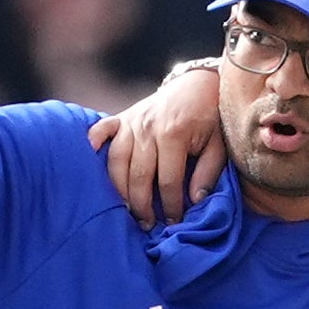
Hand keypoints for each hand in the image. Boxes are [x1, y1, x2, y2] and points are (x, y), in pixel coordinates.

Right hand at [86, 58, 225, 224]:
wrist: (197, 84)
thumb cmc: (210, 118)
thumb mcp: (218, 145)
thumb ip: (208, 172)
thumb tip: (195, 200)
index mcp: (174, 134)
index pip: (168, 180)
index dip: (171, 205)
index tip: (173, 222)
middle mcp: (148, 128)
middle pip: (139, 175)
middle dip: (142, 204)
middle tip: (146, 225)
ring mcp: (132, 122)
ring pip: (117, 161)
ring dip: (119, 188)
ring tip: (126, 209)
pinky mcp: (123, 117)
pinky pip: (102, 130)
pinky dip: (94, 143)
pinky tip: (90, 160)